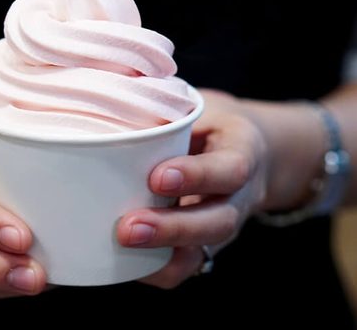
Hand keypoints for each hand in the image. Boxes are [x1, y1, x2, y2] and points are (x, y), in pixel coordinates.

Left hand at [117, 89, 270, 288]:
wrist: (247, 150)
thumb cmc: (210, 121)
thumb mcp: (200, 103)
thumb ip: (168, 102)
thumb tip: (109, 86)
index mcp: (241, 151)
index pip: (229, 169)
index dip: (196, 176)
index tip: (157, 176)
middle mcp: (238, 196)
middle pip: (217, 222)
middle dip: (172, 228)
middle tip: (128, 227)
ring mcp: (222, 224)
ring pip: (201, 251)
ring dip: (160, 254)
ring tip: (119, 247)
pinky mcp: (204, 244)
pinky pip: (184, 267)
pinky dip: (153, 270)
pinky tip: (116, 262)